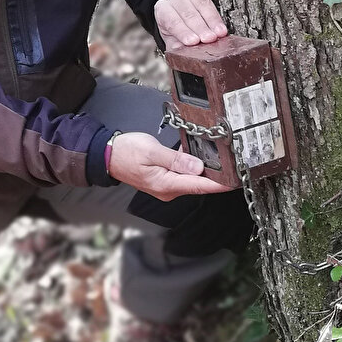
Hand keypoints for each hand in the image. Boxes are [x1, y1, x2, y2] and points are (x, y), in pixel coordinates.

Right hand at [107, 131, 235, 198]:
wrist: (107, 156)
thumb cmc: (126, 152)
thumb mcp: (152, 151)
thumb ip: (176, 160)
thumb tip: (197, 167)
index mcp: (166, 184)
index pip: (199, 186)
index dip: (219, 185)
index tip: (234, 182)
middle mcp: (168, 189)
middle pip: (198, 184)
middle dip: (215, 176)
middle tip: (232, 165)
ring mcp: (166, 187)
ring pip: (191, 179)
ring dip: (203, 171)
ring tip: (219, 160)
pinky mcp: (164, 181)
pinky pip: (183, 176)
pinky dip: (191, 168)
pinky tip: (197, 158)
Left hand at [154, 0, 227, 48]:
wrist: (174, 11)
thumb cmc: (176, 29)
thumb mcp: (171, 39)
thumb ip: (176, 45)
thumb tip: (184, 54)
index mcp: (164, 10)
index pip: (173, 21)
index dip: (184, 31)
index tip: (194, 42)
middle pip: (189, 12)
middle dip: (201, 27)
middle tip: (210, 39)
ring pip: (201, 2)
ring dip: (212, 17)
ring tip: (220, 32)